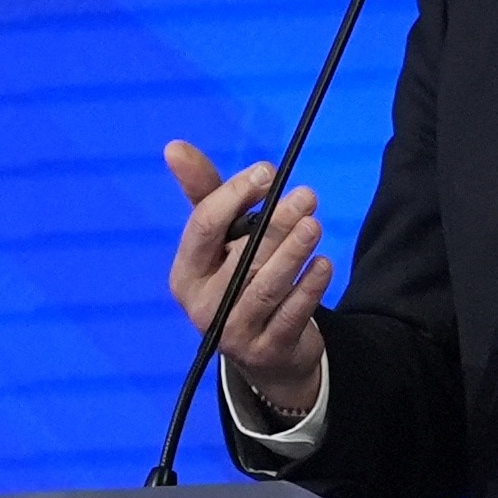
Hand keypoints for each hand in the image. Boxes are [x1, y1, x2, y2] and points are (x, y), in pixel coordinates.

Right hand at [163, 141, 329, 423]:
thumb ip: (204, 193)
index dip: (234, 195)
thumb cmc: (238, 278)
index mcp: (185, 273)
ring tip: (315, 225)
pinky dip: (309, 288)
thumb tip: (173, 147)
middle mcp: (202, 305)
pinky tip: (323, 264)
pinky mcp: (266, 350)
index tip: (268, 173)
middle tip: (307, 196)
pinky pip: (290, 315)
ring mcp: (233, 332)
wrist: (263, 350)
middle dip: (275, 224)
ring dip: (293, 253)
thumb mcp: (221, 238)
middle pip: (240, 257)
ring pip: (266, 287)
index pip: (204, 227)